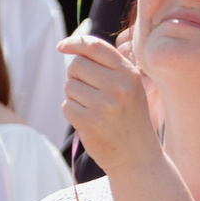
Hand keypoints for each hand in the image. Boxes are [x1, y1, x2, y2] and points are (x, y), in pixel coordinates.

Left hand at [58, 34, 162, 177]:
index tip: (61, 46)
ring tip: (93, 109)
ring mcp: (104, 104)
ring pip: (69, 86)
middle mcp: (118, 86)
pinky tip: (88, 122)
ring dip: (74, 97)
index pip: (95, 47)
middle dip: (75, 76)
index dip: (74, 43)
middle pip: (76, 65)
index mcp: (129, 73)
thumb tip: (74, 49)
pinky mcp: (90, 122)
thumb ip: (109, 67)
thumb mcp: (130, 88)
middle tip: (88, 92)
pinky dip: (72, 113)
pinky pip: (67, 106)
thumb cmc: (130, 119)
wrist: (138, 157)